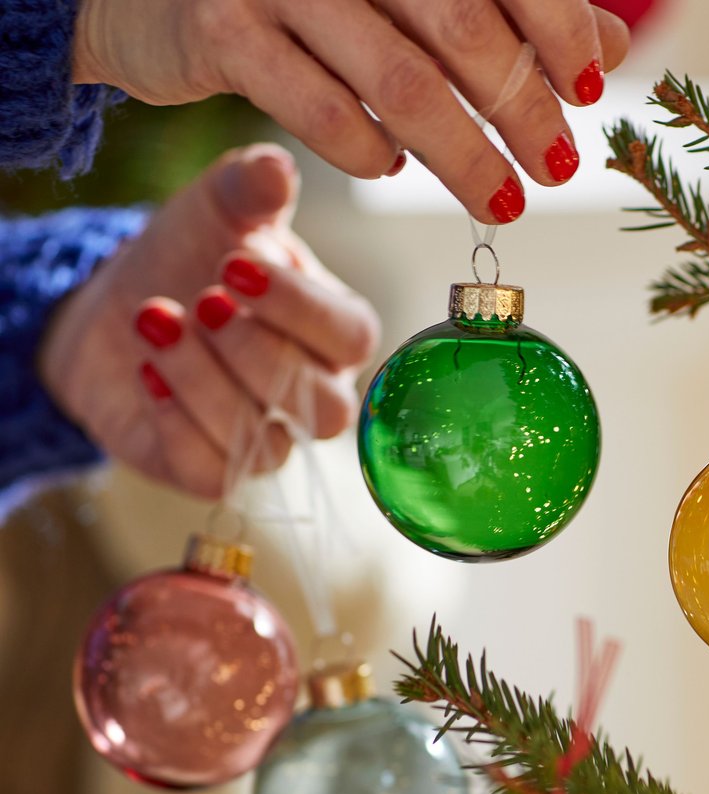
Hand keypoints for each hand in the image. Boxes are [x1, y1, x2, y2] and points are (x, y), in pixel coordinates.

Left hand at [38, 144, 380, 499]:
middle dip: (255, 352)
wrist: (115, 310)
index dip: (300, 307)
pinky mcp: (215, 471)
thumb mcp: (216, 210)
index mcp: (334, 332)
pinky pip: (213, 469)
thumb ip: (250, 189)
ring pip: (265, 440)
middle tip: (201, 299)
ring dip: (204, 379)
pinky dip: (175, 418)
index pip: (351, 337)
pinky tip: (146, 372)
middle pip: (319, 405)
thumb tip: (278, 165)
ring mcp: (269, 440)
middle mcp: (315, 396)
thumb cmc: (188, 258)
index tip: (238, 264)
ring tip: (153, 319)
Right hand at [72, 0, 630, 221]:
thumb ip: (507, 7)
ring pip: (400, 80)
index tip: (585, 89)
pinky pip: (322, 112)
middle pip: (460, 25)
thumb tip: (603, 46)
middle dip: (521, 107)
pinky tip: (392, 167)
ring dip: (463, 155)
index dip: (556, 24)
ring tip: (500, 201)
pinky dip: (370, 152)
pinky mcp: (225, 32)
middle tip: (555, 167)